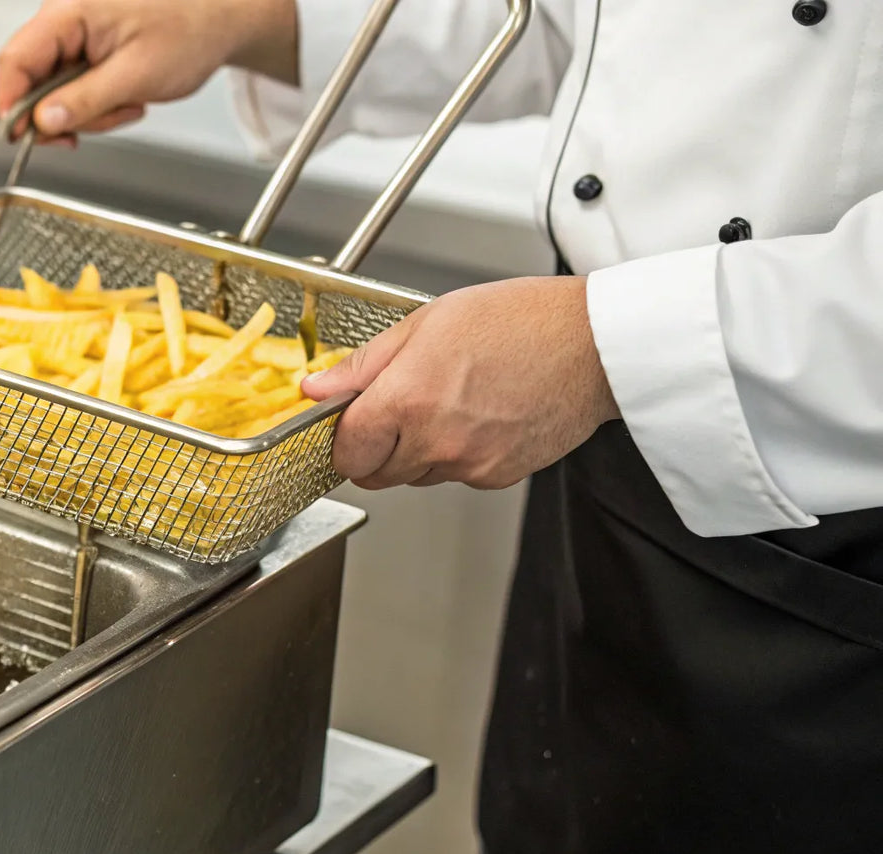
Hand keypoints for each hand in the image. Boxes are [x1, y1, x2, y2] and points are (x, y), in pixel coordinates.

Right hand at [0, 0, 299, 145]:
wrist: (221, 17)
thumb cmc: (190, 29)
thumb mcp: (135, 76)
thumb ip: (84, 101)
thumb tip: (43, 121)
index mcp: (70, 11)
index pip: (15, 61)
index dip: (11, 104)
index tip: (21, 137)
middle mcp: (66, 16)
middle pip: (32, 78)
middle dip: (63, 112)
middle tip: (94, 125)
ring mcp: (76, 31)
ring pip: (54, 87)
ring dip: (88, 109)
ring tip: (127, 101)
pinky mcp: (87, 44)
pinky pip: (74, 83)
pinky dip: (98, 100)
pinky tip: (126, 94)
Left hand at [300, 276, 620, 490]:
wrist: (592, 344)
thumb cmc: (518, 321)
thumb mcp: (425, 323)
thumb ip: (363, 364)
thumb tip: (318, 389)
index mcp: (407, 401)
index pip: (346, 453)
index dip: (343, 438)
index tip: (351, 422)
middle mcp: (435, 442)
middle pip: (376, 474)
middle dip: (376, 448)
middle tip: (399, 408)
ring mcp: (468, 464)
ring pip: (417, 476)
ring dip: (417, 452)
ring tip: (450, 402)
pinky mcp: (498, 476)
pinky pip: (458, 475)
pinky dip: (458, 455)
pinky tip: (478, 415)